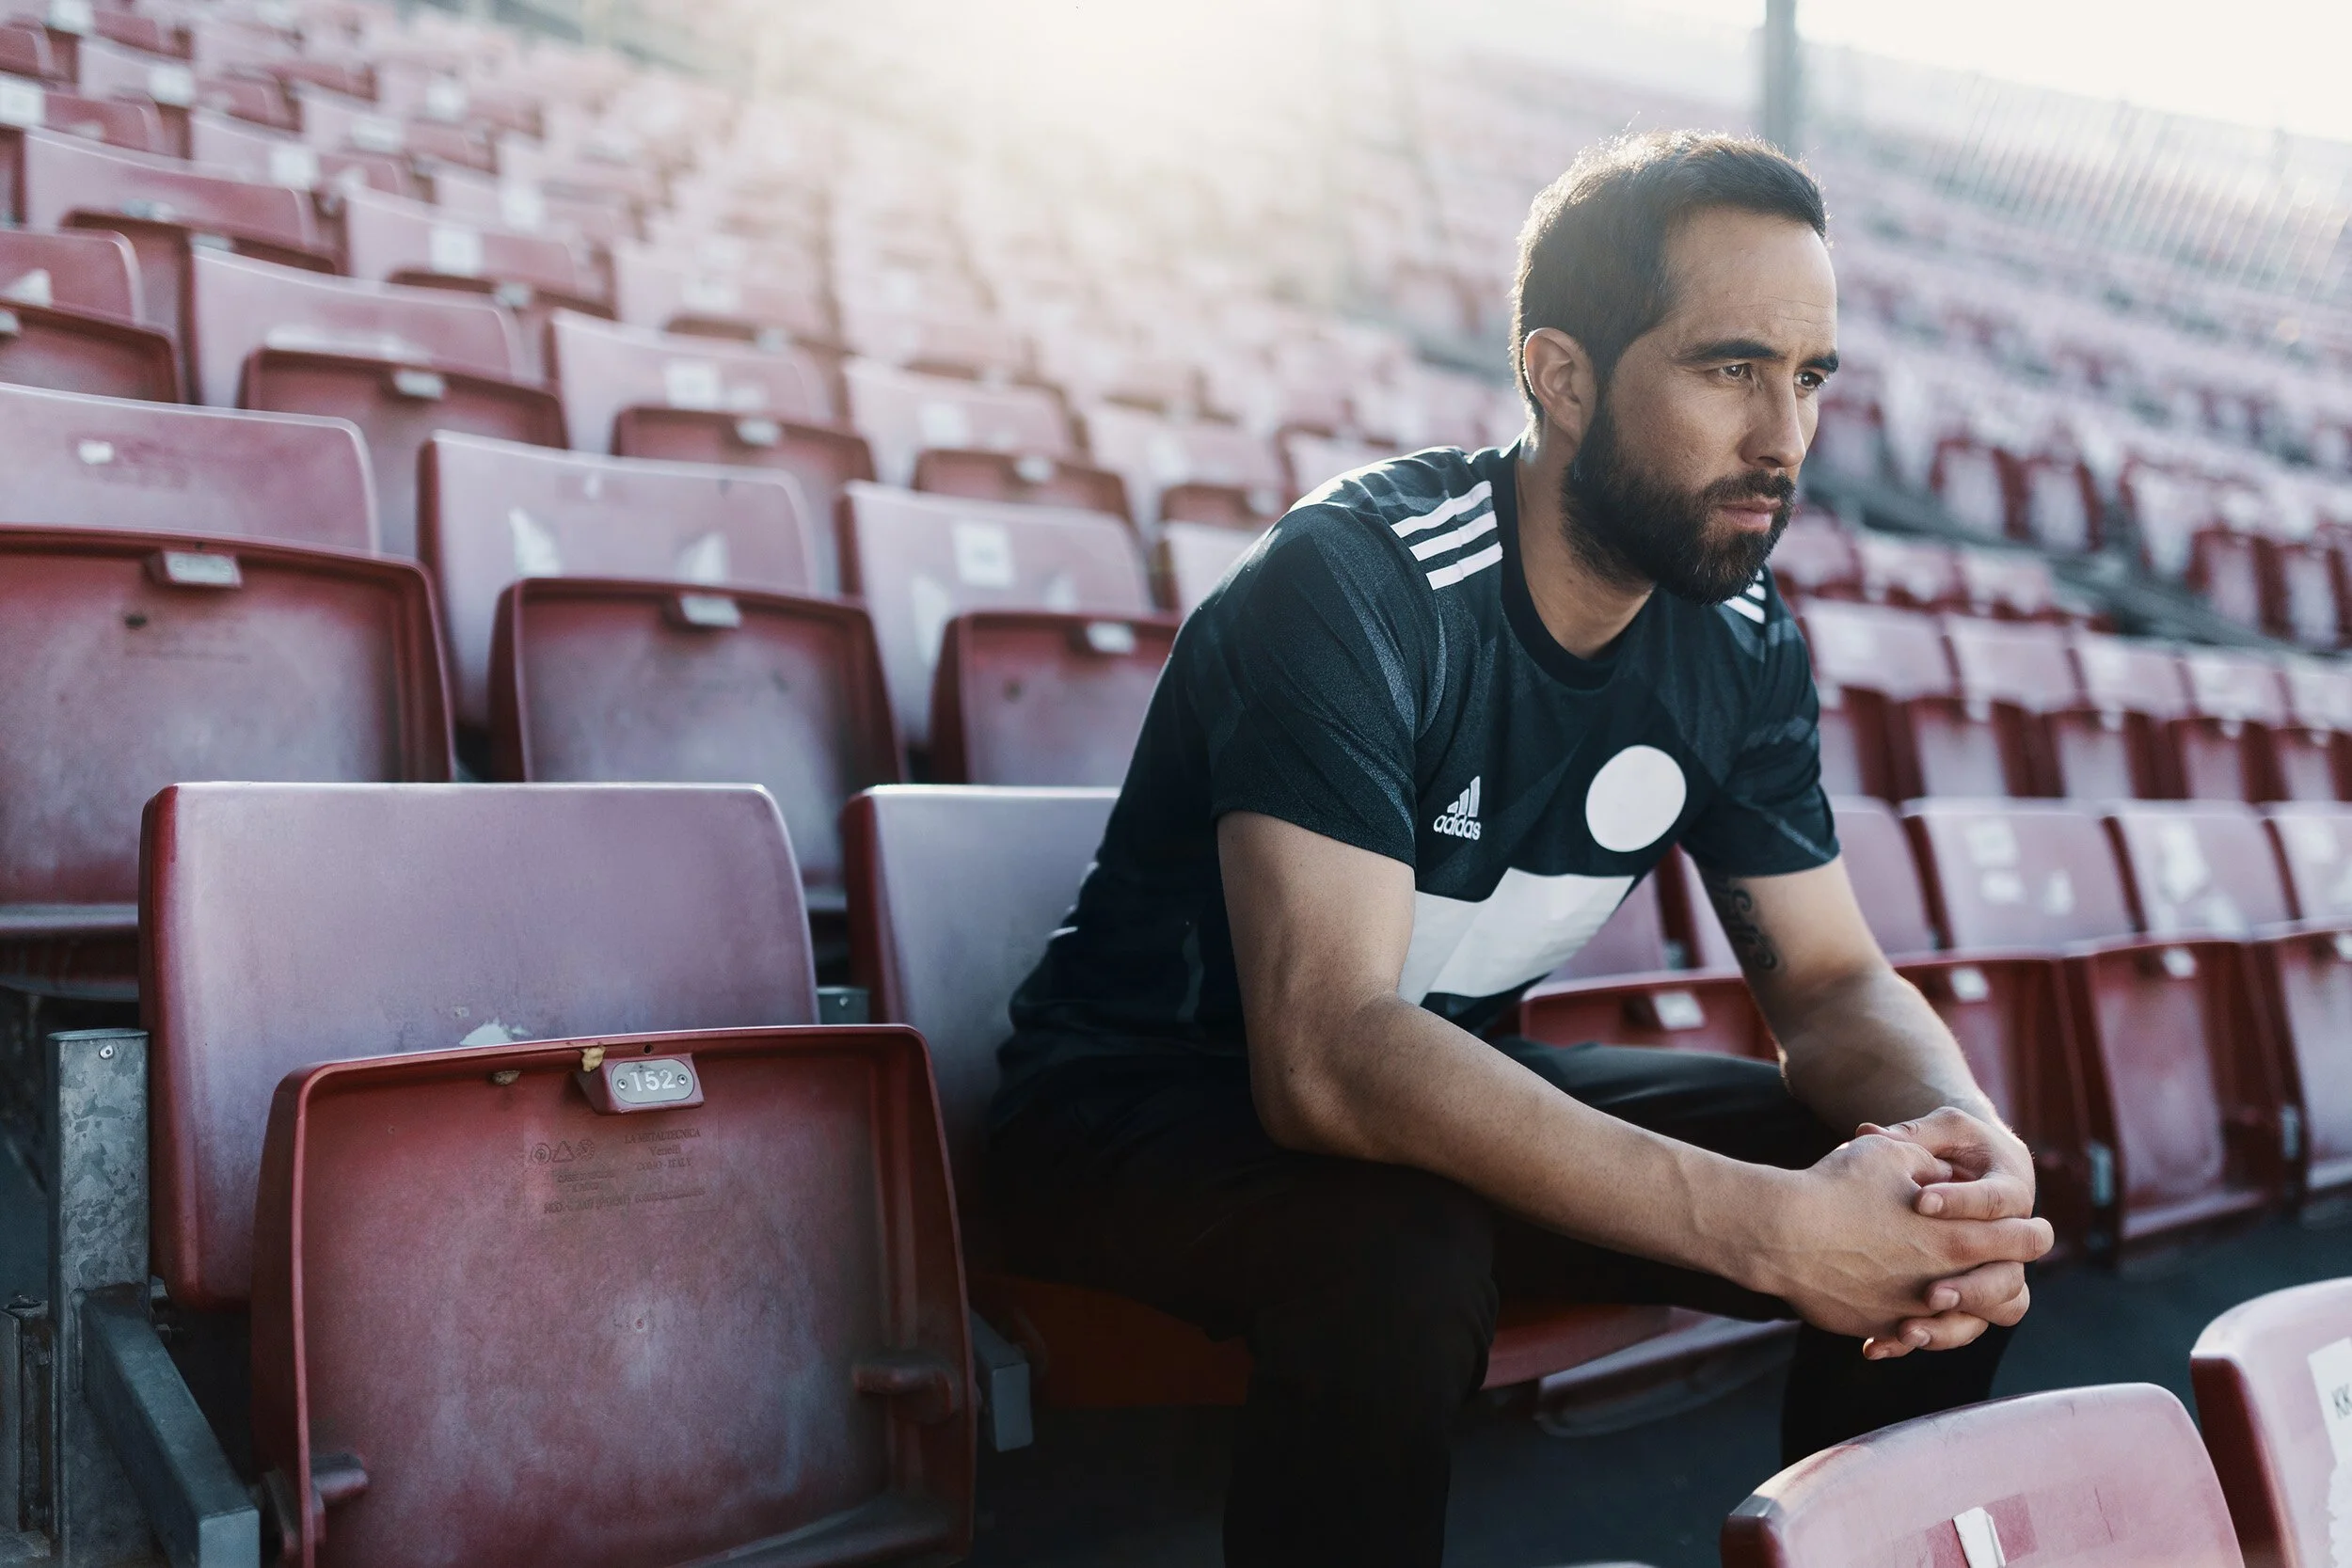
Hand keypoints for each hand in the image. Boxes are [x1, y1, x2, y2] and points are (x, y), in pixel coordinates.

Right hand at [1745, 1129, 2051, 1345]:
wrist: (1779, 1233)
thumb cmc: (1836, 1187)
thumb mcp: (1893, 1156)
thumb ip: (1933, 1168)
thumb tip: (1947, 1178)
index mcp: (1958, 1236)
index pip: (2025, 1241)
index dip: (2032, 1232)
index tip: (2030, 1228)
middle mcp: (1945, 1280)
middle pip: (2009, 1293)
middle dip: (2008, 1274)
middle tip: (2002, 1262)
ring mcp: (1912, 1311)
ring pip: (1964, 1325)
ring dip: (1965, 1309)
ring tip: (1951, 1291)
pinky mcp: (1878, 1326)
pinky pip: (1909, 1338)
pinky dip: (1912, 1329)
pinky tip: (1900, 1312)